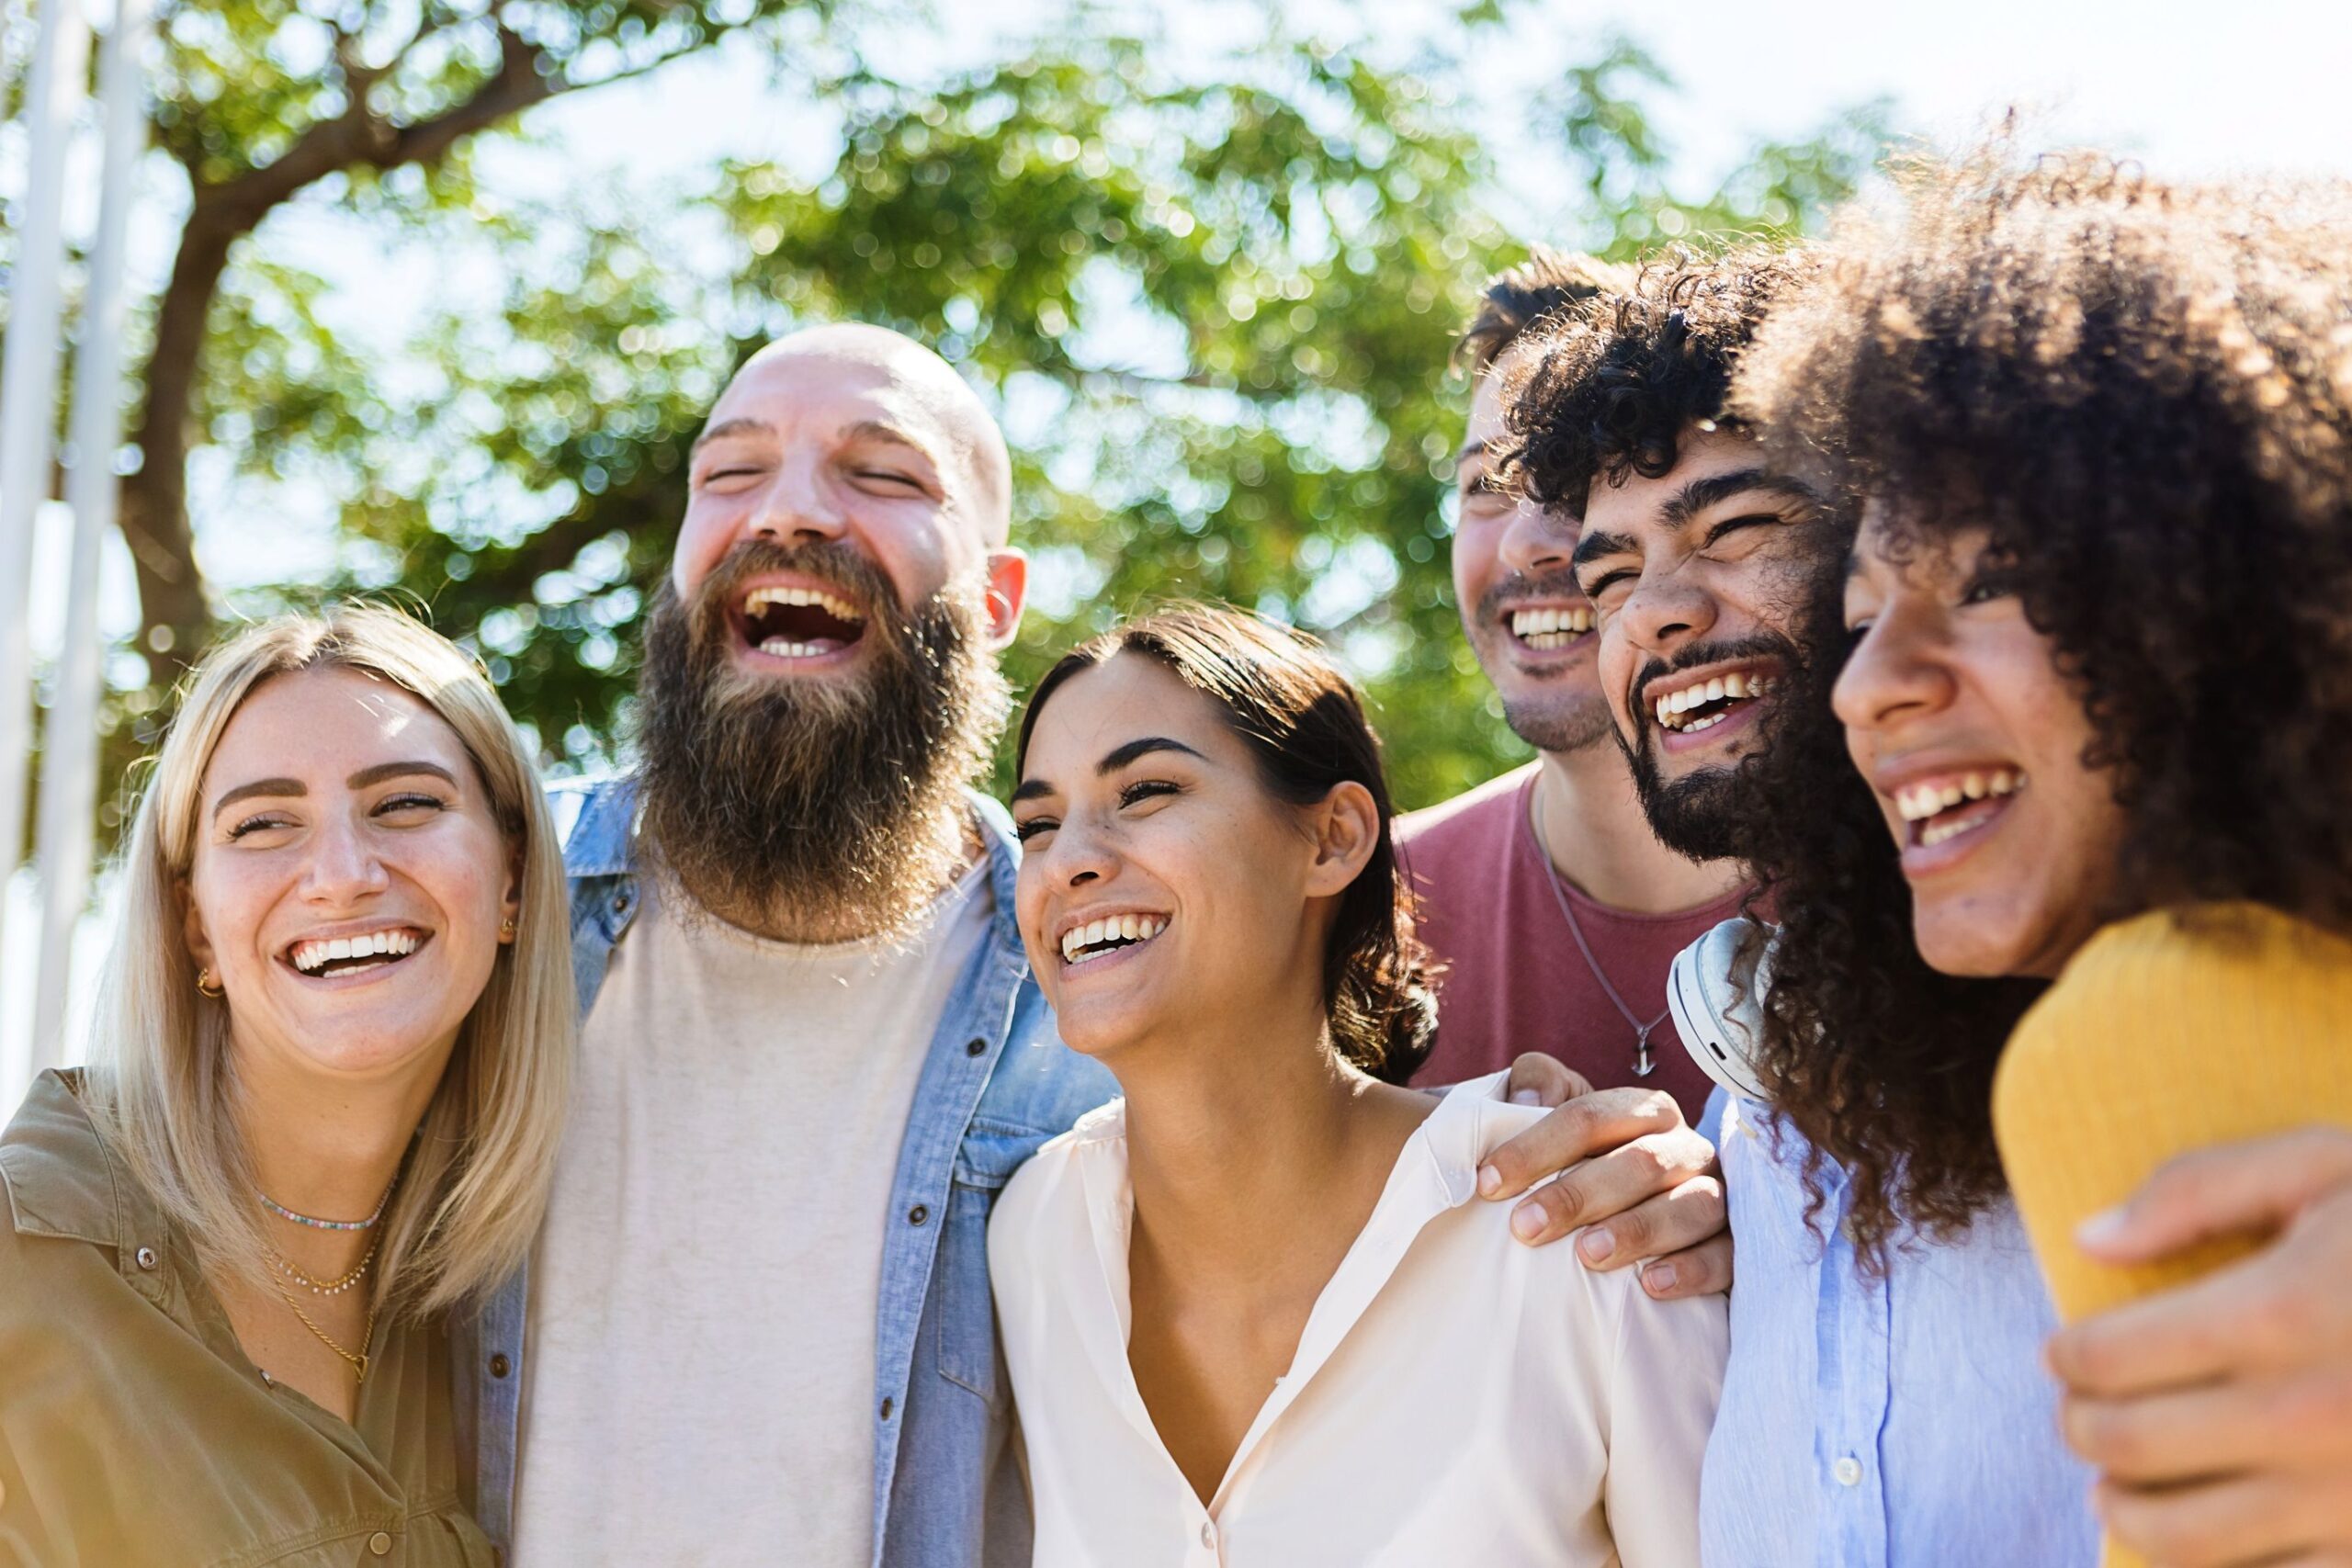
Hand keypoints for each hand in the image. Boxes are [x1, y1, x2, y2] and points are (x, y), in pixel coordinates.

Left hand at [1483, 1052, 1730, 1301]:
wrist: (1621, 1221)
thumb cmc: (1578, 1168)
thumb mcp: (1551, 1118)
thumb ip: (1537, 1085)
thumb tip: (1530, 1099)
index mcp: (1642, 1111)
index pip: (1590, 1117)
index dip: (1537, 1147)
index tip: (1489, 1183)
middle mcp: (1685, 1147)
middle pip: (1640, 1161)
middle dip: (1579, 1194)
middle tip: (1526, 1227)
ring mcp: (1716, 1196)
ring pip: (1692, 1205)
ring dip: (1639, 1229)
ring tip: (1588, 1255)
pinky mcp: (1735, 1247)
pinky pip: (1726, 1256)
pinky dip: (1692, 1269)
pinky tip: (1652, 1285)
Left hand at [2045, 1127, 2351, 1567]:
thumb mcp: (2335, 1165)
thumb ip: (2202, 1190)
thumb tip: (2093, 1239)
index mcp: (2283, 1313)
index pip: (2110, 1355)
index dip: (2070, 1357)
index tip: (2066, 1354)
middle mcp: (2309, 1417)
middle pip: (2130, 1445)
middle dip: (2084, 1430)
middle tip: (2080, 1418)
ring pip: (2184, 1537)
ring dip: (2130, 1512)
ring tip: (2119, 1491)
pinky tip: (2215, 1545)